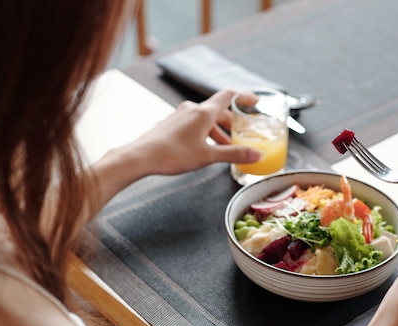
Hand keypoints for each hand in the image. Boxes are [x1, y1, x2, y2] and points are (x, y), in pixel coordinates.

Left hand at [123, 89, 261, 175]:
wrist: (140, 157)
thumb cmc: (172, 155)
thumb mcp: (208, 156)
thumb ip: (234, 154)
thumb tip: (257, 155)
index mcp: (203, 112)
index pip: (229, 96)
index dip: (244, 96)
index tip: (255, 101)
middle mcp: (191, 109)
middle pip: (218, 111)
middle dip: (231, 124)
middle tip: (241, 136)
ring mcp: (180, 116)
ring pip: (205, 120)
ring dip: (217, 132)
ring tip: (224, 149)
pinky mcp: (171, 124)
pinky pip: (193, 125)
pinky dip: (204, 134)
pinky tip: (204, 149)